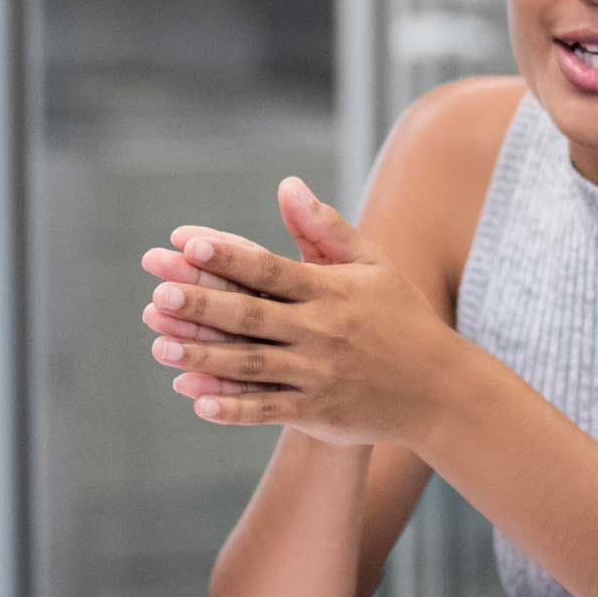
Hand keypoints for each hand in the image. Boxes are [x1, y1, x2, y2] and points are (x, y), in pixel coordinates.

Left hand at [138, 176, 474, 447]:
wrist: (439, 389)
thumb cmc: (400, 317)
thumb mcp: (372, 265)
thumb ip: (324, 228)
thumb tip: (286, 184)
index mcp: (330, 291)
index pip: (271, 269)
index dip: (229, 257)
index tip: (189, 244)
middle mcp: (321, 332)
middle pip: (252, 316)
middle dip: (204, 306)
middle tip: (158, 296)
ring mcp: (317, 375)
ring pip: (251, 365)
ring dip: (204, 358)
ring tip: (159, 349)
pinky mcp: (316, 412)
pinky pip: (268, 410)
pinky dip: (233, 408)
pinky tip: (196, 402)